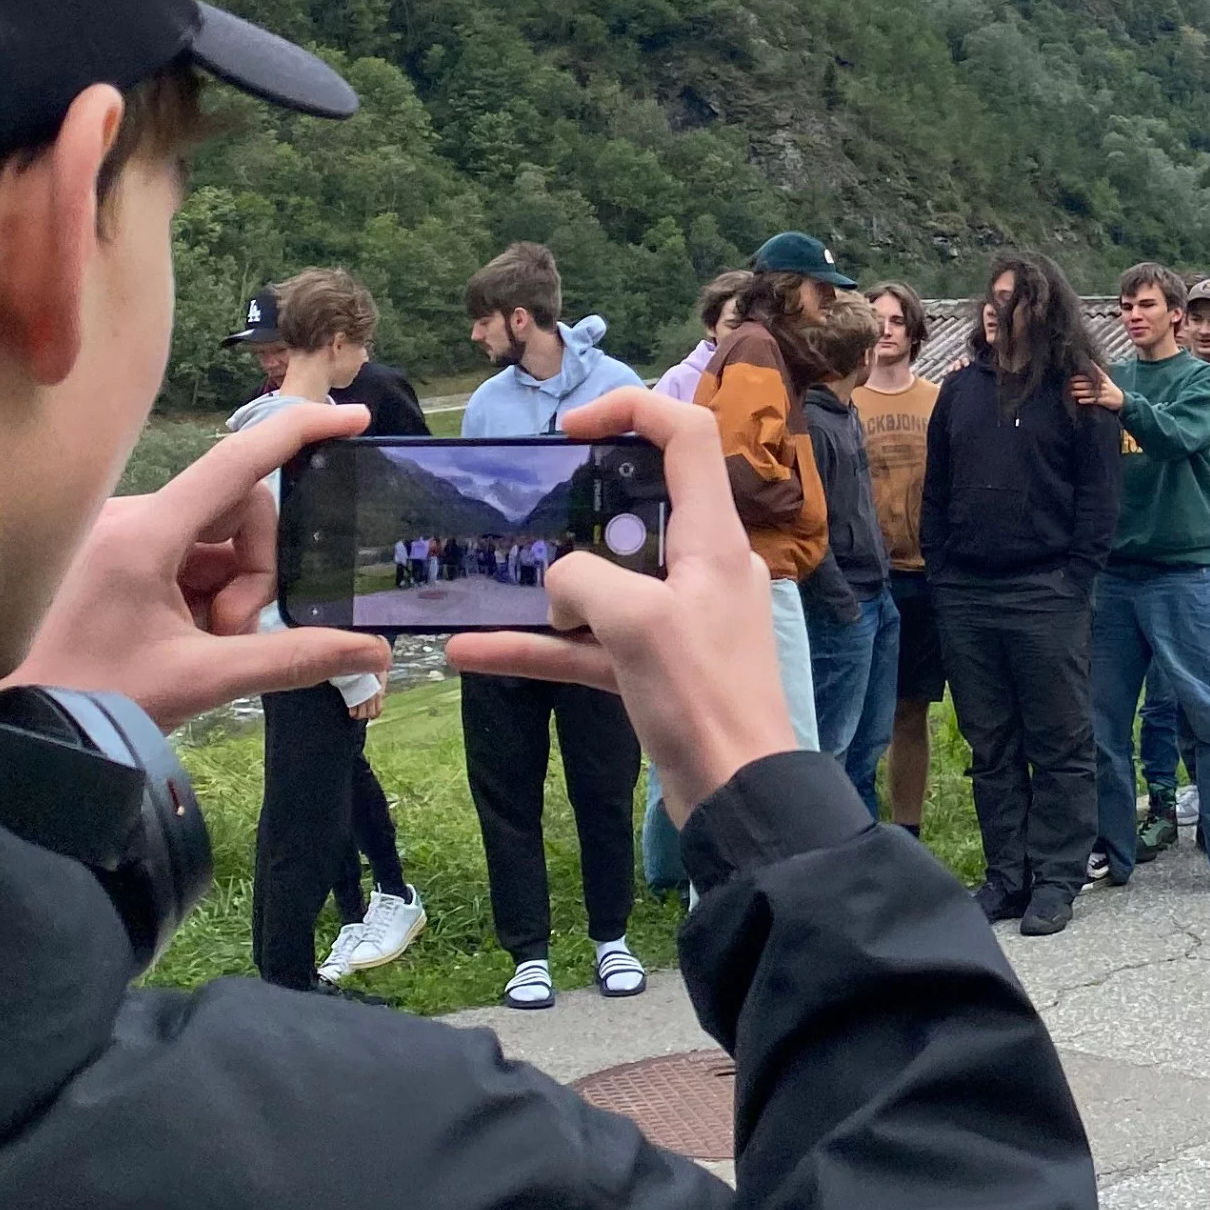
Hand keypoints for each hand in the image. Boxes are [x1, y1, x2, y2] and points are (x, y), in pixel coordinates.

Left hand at [5, 400, 390, 728]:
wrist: (20, 725)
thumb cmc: (97, 699)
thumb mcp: (204, 680)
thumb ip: (293, 659)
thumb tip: (372, 652)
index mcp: (145, 535)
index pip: (238, 462)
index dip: (301, 432)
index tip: (356, 421)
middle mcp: (130, 516)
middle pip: (239, 511)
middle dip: (254, 573)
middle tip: (231, 634)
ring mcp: (122, 531)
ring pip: (219, 537)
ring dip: (232, 589)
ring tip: (206, 645)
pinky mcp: (117, 550)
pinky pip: (191, 553)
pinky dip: (207, 592)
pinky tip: (188, 636)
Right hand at [442, 390, 800, 827]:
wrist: (739, 796)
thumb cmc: (701, 696)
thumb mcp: (637, 621)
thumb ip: (586, 580)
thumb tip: (560, 588)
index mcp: (714, 537)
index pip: (686, 436)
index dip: (630, 412)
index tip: (567, 431)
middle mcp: (702, 567)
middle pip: (639, 506)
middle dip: (577, 503)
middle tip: (526, 507)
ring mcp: (679, 620)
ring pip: (604, 582)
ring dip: (545, 584)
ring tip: (483, 576)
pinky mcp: (657, 671)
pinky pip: (590, 645)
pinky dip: (539, 646)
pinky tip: (471, 652)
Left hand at [1073, 372, 1124, 411]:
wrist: (1121, 399)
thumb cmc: (1111, 388)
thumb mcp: (1106, 378)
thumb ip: (1098, 370)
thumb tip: (1090, 360)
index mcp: (1102, 378)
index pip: (1090, 376)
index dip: (1080, 377)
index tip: (1072, 378)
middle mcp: (1102, 385)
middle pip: (1088, 384)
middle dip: (1078, 384)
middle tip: (1070, 385)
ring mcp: (1102, 393)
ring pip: (1089, 392)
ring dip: (1080, 393)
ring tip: (1072, 393)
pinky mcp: (1103, 401)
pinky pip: (1093, 400)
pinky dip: (1086, 400)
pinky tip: (1080, 401)